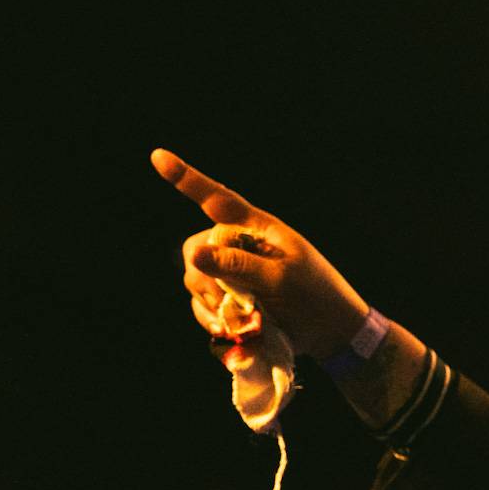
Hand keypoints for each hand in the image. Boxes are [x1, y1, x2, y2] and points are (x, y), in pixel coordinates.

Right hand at [155, 148, 369, 358]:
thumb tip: (195, 254)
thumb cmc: (316, 295)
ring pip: (195, 278)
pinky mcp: (229, 299)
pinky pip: (201, 305)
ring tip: (240, 319)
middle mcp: (239, 246)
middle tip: (229, 300)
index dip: (187, 178)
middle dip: (204, 275)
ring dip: (210, 301)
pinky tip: (230, 329)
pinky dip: (211, 318)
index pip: (217, 199)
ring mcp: (232, 273)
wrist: (330, 333)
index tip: (158, 156)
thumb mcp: (283, 278)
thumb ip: (240, 265)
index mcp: (257, 228)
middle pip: (197, 247)